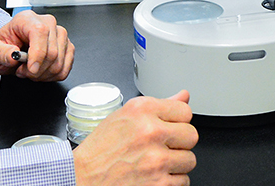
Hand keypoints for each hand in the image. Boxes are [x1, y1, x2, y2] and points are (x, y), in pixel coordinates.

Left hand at [0, 10, 73, 80]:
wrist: (8, 50)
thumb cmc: (3, 47)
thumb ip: (1, 53)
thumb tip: (13, 56)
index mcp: (27, 19)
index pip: (40, 32)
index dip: (38, 53)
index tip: (30, 69)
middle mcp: (46, 23)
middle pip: (52, 51)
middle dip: (36, 70)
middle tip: (22, 71)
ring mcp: (59, 34)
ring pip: (59, 62)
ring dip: (43, 74)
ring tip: (29, 71)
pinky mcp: (66, 46)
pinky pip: (65, 68)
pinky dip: (52, 76)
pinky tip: (40, 72)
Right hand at [73, 91, 197, 185]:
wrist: (82, 177)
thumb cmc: (100, 149)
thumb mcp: (125, 116)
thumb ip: (159, 106)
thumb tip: (184, 96)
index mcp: (142, 110)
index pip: (185, 111)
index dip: (177, 122)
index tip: (167, 129)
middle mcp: (151, 132)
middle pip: (192, 135)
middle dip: (179, 143)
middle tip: (161, 148)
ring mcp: (156, 160)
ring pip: (189, 160)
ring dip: (175, 164)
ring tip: (155, 163)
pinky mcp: (159, 184)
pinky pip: (183, 181)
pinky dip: (171, 182)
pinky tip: (154, 176)